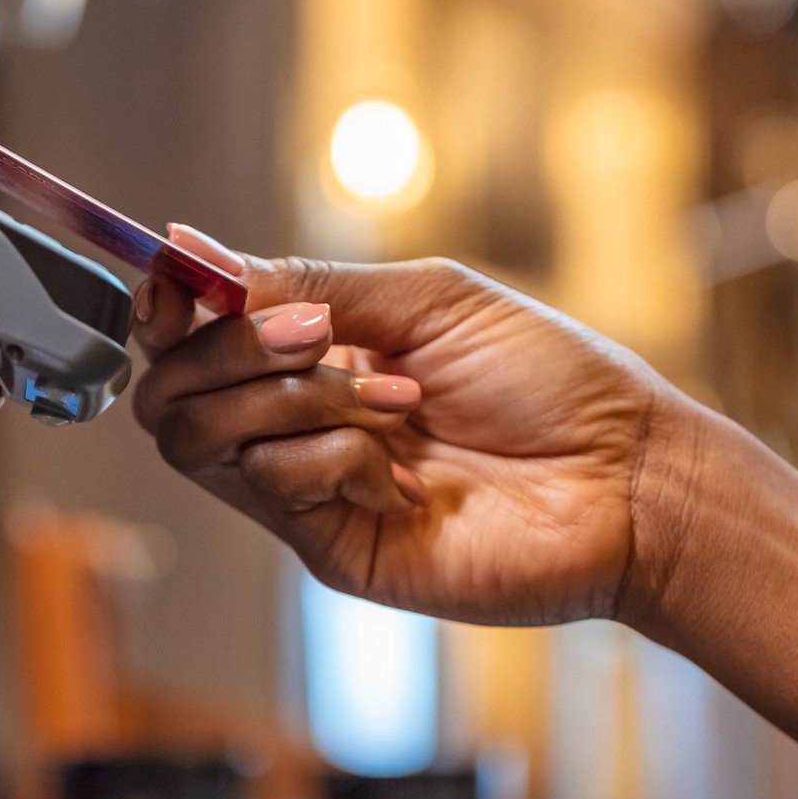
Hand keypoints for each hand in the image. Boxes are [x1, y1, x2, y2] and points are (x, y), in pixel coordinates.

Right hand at [127, 253, 729, 629]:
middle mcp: (298, 425)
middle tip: (319, 337)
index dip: (169, 306)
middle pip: (172, 394)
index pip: (190, 336)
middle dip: (231, 350)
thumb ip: (306, 280)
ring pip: (205, 441)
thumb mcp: (427, 299)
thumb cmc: (553, 383)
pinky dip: (339, 458)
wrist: (628, 480)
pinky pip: (275, 488)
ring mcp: (309, 494)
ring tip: (396, 402)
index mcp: (315, 356)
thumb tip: (188, 248)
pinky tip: (412, 475)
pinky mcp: (331, 550)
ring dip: (296, 400)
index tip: (183, 284)